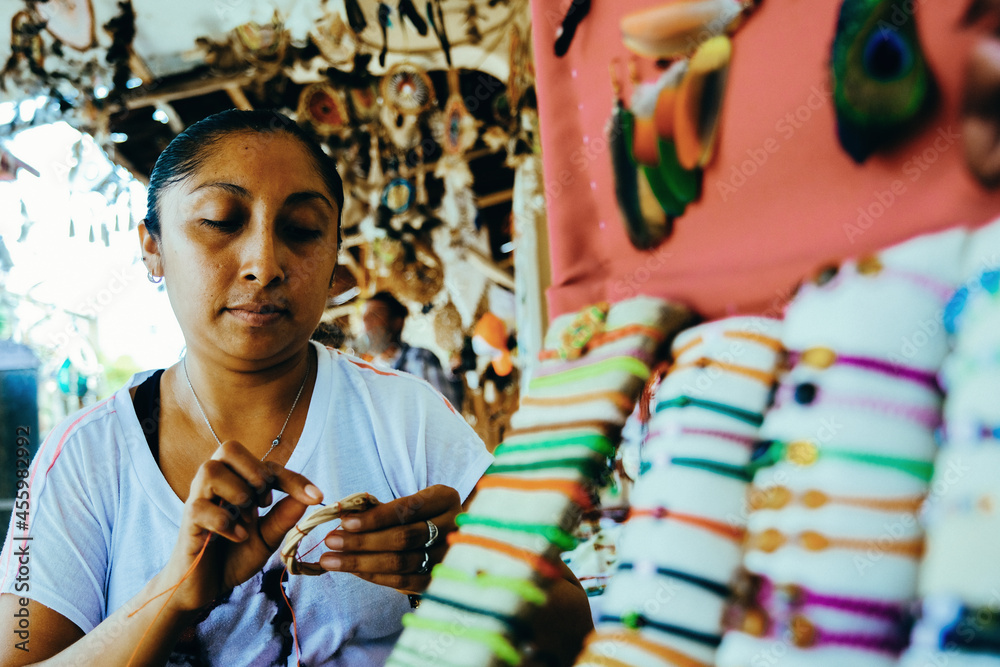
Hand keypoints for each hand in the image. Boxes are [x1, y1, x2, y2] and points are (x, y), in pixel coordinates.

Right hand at [159, 440, 323, 613]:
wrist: (207, 588)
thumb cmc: (235, 557)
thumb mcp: (267, 538)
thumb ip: (284, 518)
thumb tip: (308, 498)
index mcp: (237, 484)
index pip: (266, 466)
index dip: (293, 479)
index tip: (316, 497)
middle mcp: (216, 486)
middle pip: (229, 448)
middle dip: (255, 471)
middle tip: (265, 502)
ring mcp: (199, 501)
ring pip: (210, 469)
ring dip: (237, 492)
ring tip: (248, 516)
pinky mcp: (187, 522)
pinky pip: (200, 507)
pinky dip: (224, 521)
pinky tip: (238, 536)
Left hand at [319, 484, 460, 593]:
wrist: (444, 536)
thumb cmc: (418, 514)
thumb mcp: (407, 502)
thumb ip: (380, 508)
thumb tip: (343, 517)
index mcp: (445, 499)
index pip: (407, 509)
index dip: (375, 518)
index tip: (345, 522)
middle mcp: (452, 528)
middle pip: (404, 538)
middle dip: (362, 541)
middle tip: (331, 541)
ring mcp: (447, 557)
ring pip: (400, 562)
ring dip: (361, 562)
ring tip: (331, 560)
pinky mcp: (437, 580)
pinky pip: (402, 581)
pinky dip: (374, 576)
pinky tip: (352, 570)